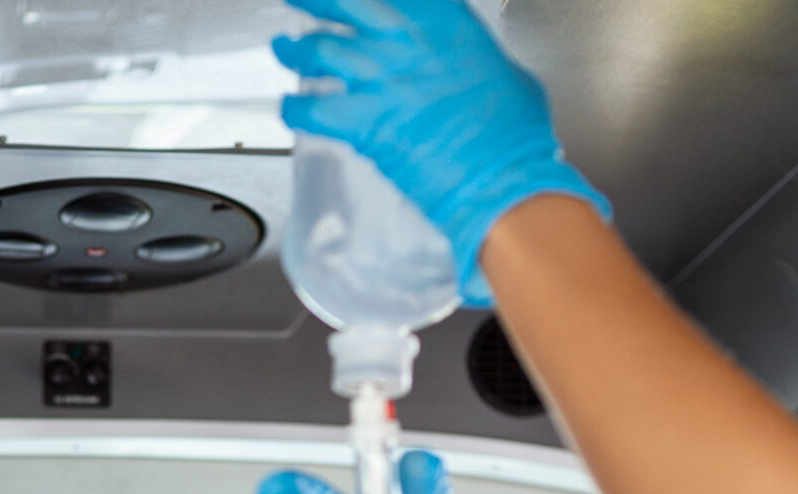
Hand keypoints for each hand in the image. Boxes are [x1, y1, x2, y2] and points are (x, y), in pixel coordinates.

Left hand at [273, 0, 606, 305]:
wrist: (502, 173)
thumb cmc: (512, 132)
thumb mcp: (504, 72)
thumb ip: (472, 60)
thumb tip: (469, 69)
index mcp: (443, 18)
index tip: (352, 1)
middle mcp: (406, 38)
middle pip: (341, 2)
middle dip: (313, 0)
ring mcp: (381, 76)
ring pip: (318, 50)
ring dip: (295, 51)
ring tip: (285, 50)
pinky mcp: (363, 120)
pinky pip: (310, 108)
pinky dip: (293, 108)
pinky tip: (289, 108)